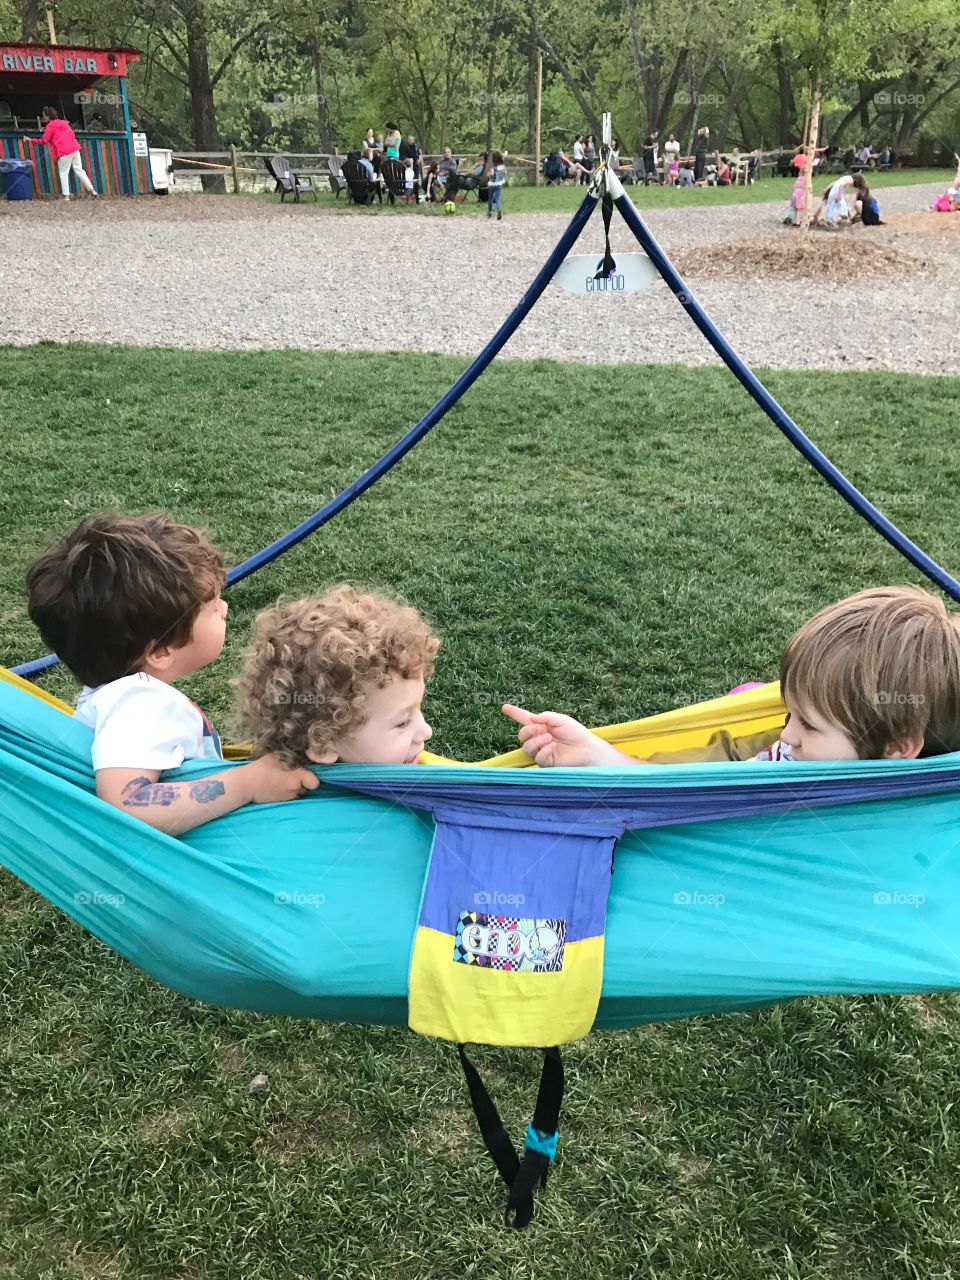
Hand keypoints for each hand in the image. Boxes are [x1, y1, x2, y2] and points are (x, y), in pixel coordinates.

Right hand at [242, 754, 319, 803]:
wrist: (246, 784)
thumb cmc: (261, 767)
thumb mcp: (278, 755)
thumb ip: (293, 756)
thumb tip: (305, 752)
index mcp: (297, 775)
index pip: (314, 782)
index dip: (311, 778)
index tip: (305, 772)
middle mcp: (295, 788)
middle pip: (307, 787)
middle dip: (302, 782)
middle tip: (292, 774)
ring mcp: (289, 797)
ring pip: (298, 793)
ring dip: (295, 787)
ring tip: (282, 779)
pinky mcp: (282, 802)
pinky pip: (290, 797)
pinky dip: (287, 792)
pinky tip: (277, 786)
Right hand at [502, 704, 628, 767]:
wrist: (587, 749)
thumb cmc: (576, 733)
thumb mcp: (561, 719)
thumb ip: (546, 717)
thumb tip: (532, 719)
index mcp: (542, 726)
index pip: (524, 719)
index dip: (514, 713)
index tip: (504, 707)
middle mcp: (539, 739)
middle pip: (522, 735)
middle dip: (529, 731)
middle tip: (542, 729)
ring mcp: (541, 751)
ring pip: (526, 747)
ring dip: (537, 740)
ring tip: (550, 738)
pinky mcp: (546, 763)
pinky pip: (537, 757)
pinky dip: (544, 750)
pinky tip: (553, 747)